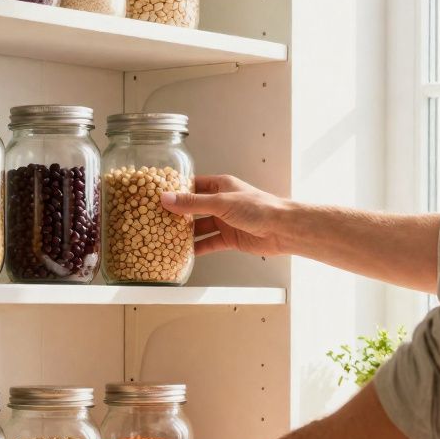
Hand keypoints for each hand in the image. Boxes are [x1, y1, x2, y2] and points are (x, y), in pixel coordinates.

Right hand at [160, 175, 299, 256]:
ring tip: (167, 237)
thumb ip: (193, 203)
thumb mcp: (221, 202)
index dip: (176, 190)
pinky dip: (197, 248)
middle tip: (157, 219)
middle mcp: (222, 202)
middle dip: (178, 214)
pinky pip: (209, 243)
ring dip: (186, 233)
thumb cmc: (259, 208)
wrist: (282, 229)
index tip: (158, 196)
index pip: (193, 186)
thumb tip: (168, 199)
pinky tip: (185, 252)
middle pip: (194, 208)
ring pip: (200, 227)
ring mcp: (225, 221)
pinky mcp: (229, 238)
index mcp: (221, 186)